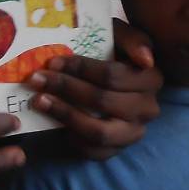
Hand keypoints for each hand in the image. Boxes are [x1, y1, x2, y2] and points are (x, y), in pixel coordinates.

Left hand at [24, 18, 161, 158]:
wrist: (107, 82)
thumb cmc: (110, 53)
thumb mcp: (119, 36)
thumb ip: (132, 38)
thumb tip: (146, 59)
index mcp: (151, 78)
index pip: (113, 75)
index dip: (80, 68)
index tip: (52, 61)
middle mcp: (147, 109)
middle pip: (103, 101)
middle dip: (66, 88)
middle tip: (36, 79)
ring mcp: (133, 133)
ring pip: (98, 131)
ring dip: (65, 114)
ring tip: (39, 101)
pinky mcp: (117, 150)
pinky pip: (94, 152)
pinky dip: (72, 138)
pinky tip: (54, 122)